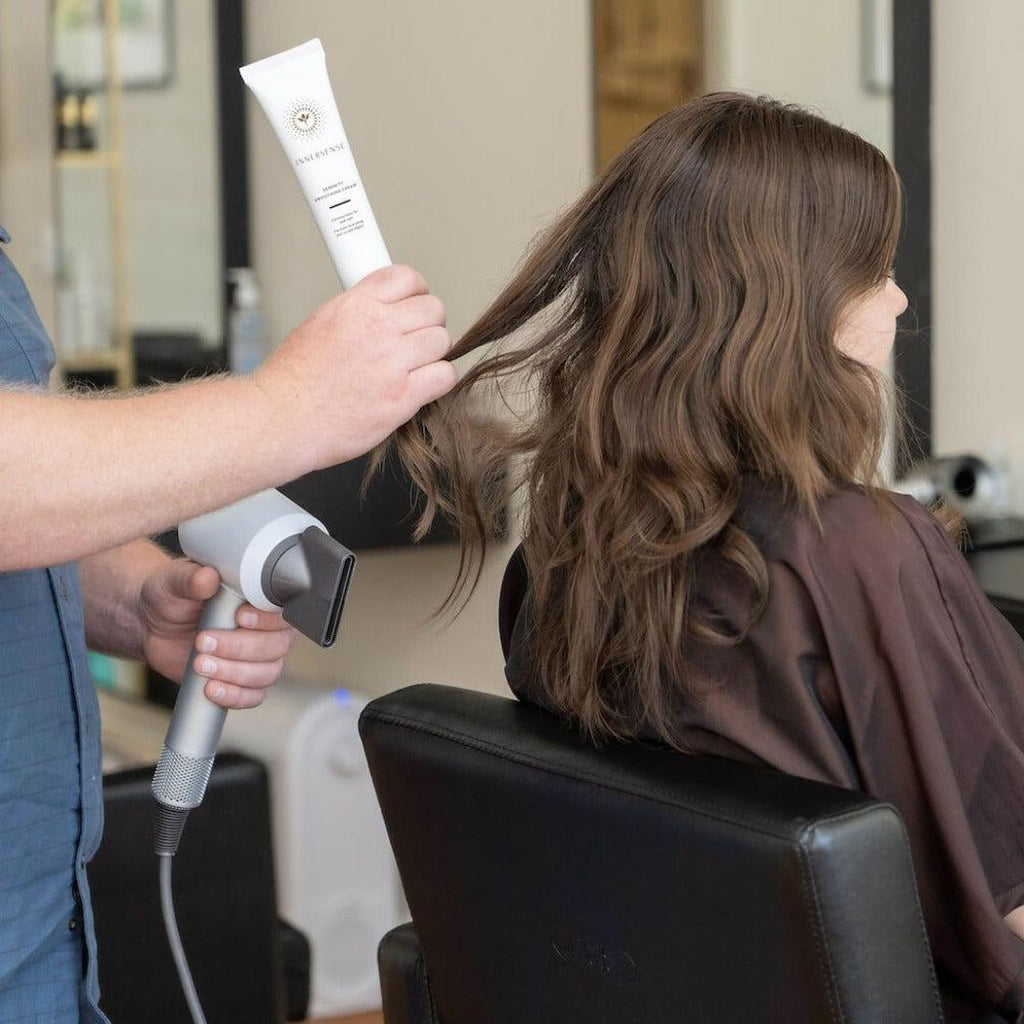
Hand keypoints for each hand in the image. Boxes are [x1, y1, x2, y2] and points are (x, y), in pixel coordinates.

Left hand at [138, 558, 296, 709]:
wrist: (152, 623)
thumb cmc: (171, 596)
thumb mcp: (175, 581)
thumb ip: (192, 579)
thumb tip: (207, 578)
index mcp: (257, 599)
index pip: (281, 612)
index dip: (266, 619)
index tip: (239, 617)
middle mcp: (264, 629)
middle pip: (276, 646)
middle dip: (239, 648)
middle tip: (204, 642)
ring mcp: (254, 657)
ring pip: (266, 673)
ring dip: (234, 673)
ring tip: (200, 665)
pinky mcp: (240, 680)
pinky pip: (253, 696)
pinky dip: (234, 695)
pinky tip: (211, 688)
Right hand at [254, 264, 457, 473]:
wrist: (281, 420)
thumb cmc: (292, 381)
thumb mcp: (319, 324)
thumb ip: (356, 313)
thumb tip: (383, 310)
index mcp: (353, 306)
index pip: (406, 278)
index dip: (417, 293)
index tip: (414, 306)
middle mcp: (375, 328)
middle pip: (432, 309)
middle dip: (429, 324)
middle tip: (417, 341)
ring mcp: (391, 363)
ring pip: (442, 341)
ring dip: (434, 354)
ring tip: (416, 367)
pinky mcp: (402, 397)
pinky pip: (445, 376)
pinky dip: (439, 380)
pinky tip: (422, 387)